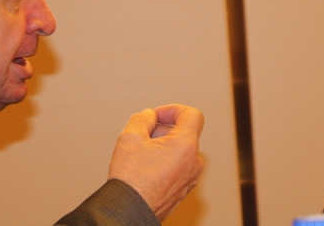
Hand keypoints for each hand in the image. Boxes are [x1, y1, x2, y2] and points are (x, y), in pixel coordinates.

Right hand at [107, 104, 204, 220]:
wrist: (129, 213)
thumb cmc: (130, 179)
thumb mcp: (130, 137)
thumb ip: (143, 118)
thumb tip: (150, 116)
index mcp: (186, 146)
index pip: (192, 115)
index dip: (173, 110)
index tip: (155, 117)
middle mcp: (194, 162)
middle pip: (183, 133)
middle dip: (162, 130)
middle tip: (141, 139)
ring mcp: (190, 178)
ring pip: (180, 151)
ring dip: (162, 146)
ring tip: (141, 157)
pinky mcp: (184, 190)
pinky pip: (178, 167)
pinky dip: (165, 162)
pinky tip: (145, 171)